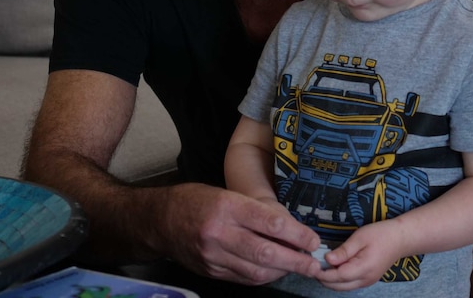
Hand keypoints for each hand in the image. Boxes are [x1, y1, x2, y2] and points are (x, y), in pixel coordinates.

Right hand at [156, 183, 320, 284]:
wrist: (158, 221)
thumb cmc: (195, 201)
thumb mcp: (226, 193)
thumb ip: (255, 210)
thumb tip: (289, 227)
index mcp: (227, 206)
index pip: (270, 223)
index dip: (297, 235)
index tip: (313, 240)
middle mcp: (220, 233)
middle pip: (266, 252)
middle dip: (295, 260)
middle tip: (314, 263)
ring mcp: (214, 256)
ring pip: (256, 271)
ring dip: (282, 272)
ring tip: (298, 267)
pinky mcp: (211, 271)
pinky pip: (244, 279)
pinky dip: (263, 277)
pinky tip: (275, 271)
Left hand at [314, 222, 401, 290]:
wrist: (400, 239)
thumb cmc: (381, 234)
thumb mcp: (361, 237)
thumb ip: (344, 250)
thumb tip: (328, 259)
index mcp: (364, 268)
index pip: (338, 276)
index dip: (323, 272)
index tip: (312, 264)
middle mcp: (365, 280)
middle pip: (338, 286)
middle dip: (323, 278)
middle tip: (313, 264)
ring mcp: (367, 282)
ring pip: (342, 288)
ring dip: (330, 280)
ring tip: (321, 265)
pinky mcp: (367, 280)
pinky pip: (348, 284)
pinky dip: (338, 280)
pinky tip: (333, 267)